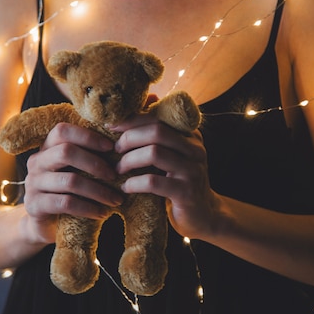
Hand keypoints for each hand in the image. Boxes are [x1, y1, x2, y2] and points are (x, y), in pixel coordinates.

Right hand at [22, 122, 123, 243]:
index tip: (111, 147)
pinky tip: (102, 213)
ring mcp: (32, 183)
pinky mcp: (34, 205)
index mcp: (47, 147)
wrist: (45, 225)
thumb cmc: (69, 192)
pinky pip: (66, 203)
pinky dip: (88, 208)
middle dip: (95, 163)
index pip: (62, 131)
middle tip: (115, 176)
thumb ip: (89, 157)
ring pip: (70, 180)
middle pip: (65, 152)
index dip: (88, 136)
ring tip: (115, 199)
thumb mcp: (76, 171)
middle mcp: (36, 162)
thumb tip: (122, 146)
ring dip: (98, 191)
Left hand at [112, 113, 218, 239]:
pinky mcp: (186, 192)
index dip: (132, 120)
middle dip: (129, 138)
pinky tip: (125, 187)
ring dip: (129, 160)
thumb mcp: (171, 155)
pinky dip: (134, 183)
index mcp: (190, 135)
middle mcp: (195, 149)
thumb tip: (147, 98)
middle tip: (114, 149)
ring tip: (117, 168)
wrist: (203, 216)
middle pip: (156, 131)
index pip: (158, 117)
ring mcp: (193, 170)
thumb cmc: (179, 182)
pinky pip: (153, 182)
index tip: (110, 126)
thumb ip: (158, 132)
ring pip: (154, 153)